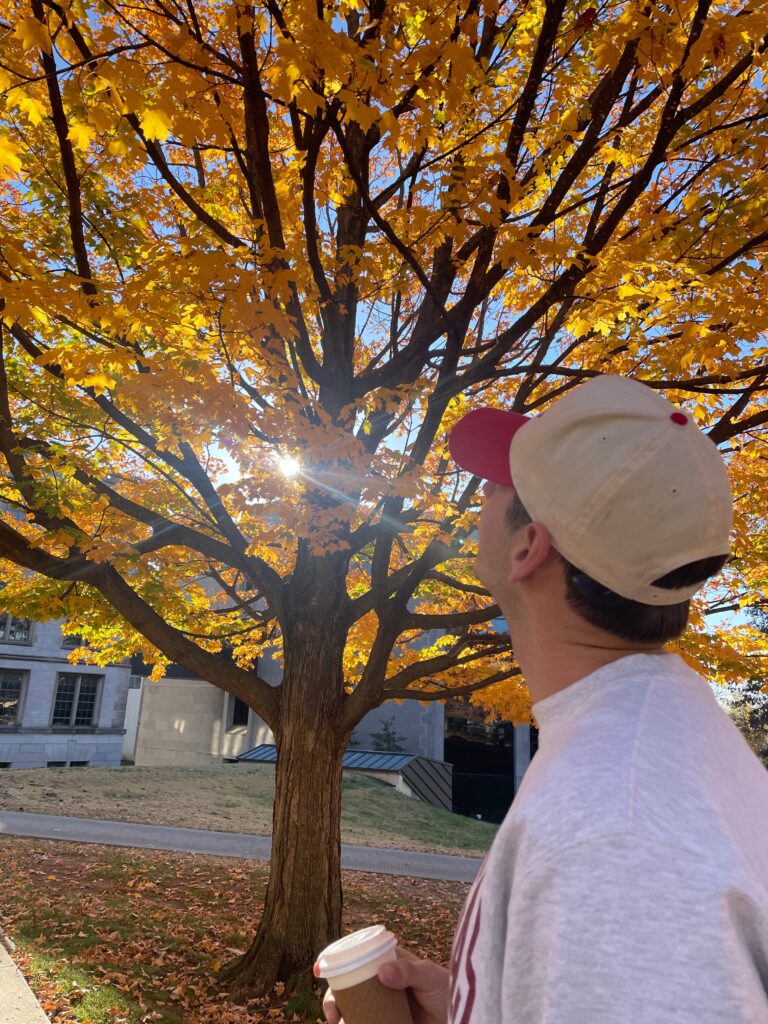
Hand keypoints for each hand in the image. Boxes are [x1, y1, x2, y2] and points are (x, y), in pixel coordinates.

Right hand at [315, 947, 449, 1023]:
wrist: (458, 1019)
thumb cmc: (446, 992)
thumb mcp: (430, 977)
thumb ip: (409, 972)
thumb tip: (382, 972)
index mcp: (387, 961)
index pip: (355, 954)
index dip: (334, 959)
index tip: (319, 969)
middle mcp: (379, 981)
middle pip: (346, 985)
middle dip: (332, 998)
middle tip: (332, 1014)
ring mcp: (380, 1004)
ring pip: (351, 1008)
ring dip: (338, 1016)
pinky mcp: (383, 1023)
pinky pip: (362, 1023)